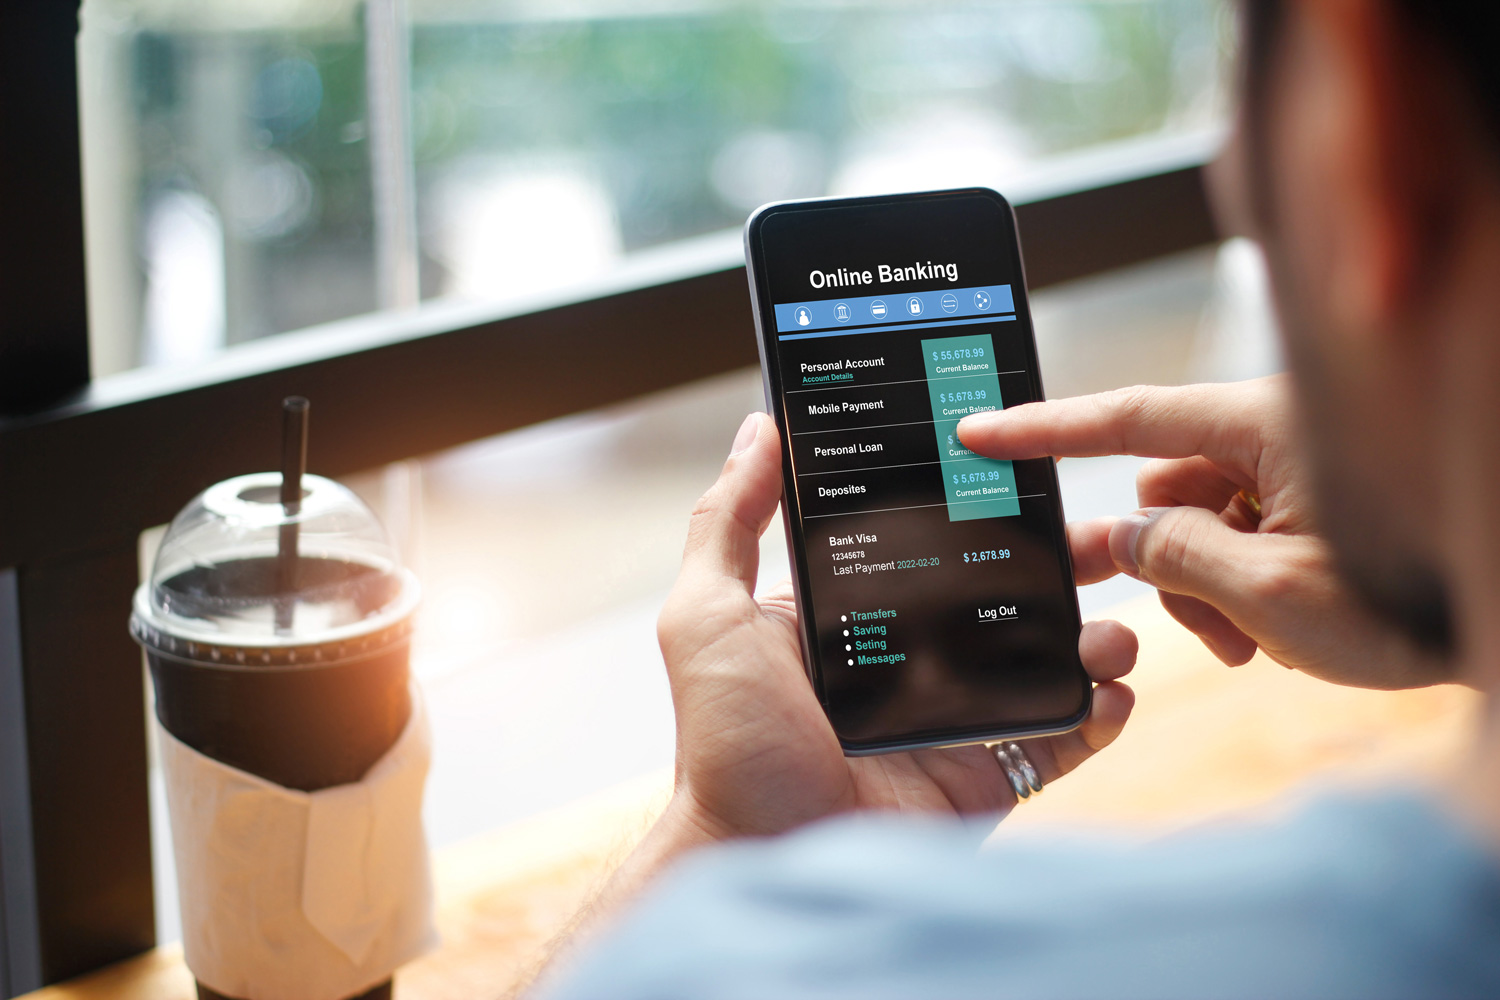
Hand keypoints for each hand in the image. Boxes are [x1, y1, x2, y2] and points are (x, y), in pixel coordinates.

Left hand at [654, 412, 1136, 844]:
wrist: (760, 859)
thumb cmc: (725, 743)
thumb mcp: (707, 617)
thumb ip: (728, 523)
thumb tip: (758, 429)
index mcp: (850, 616)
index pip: (929, 545)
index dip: (978, 510)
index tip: (1027, 473)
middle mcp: (906, 660)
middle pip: (1001, 598)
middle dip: (1060, 567)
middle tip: (1105, 544)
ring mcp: (949, 720)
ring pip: (1042, 664)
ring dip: (1093, 640)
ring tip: (1117, 631)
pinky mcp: (981, 776)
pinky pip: (1056, 739)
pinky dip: (1097, 714)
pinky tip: (1115, 692)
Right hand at [957, 376, 1447, 688]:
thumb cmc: (1417, 603)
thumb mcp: (1274, 594)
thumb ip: (1175, 558)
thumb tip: (1119, 540)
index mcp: (1267, 426)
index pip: (1129, 417)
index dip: (1044, 428)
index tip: (980, 430)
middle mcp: (1277, 434)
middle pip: (1164, 490)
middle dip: (1168, 566)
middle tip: (1214, 635)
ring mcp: (1295, 469)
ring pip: (1196, 522)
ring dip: (1206, 588)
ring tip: (1259, 644)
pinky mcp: (1312, 500)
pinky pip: (1236, 534)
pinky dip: (1238, 586)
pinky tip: (1282, 631)